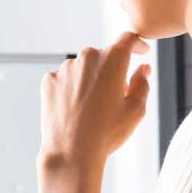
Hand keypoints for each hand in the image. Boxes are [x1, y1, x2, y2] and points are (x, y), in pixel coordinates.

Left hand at [39, 33, 150, 171]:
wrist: (71, 153)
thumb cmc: (107, 133)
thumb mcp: (136, 110)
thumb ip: (142, 83)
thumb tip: (142, 69)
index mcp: (112, 60)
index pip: (128, 40)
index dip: (137, 44)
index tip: (141, 51)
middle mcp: (86, 57)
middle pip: (104, 56)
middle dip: (112, 70)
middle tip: (116, 96)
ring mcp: (64, 68)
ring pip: (83, 68)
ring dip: (90, 79)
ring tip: (92, 108)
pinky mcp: (49, 81)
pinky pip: (65, 79)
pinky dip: (72, 88)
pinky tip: (75, 109)